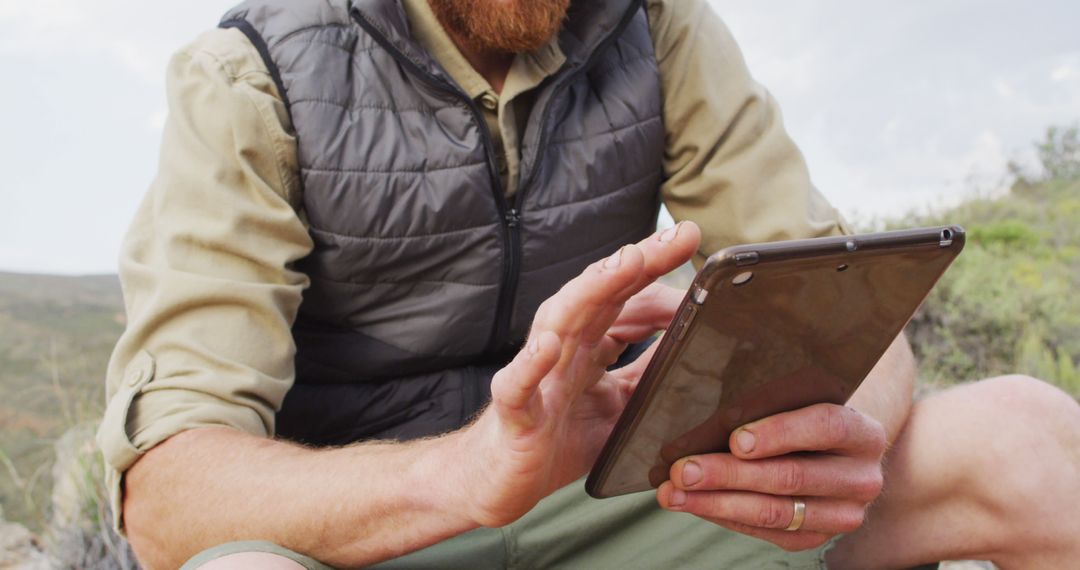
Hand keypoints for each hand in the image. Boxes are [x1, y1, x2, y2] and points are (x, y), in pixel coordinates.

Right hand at [457, 223, 699, 527]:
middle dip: (639, 262)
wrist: (497, 483)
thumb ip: (649, 376)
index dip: (657, 272)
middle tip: (680, 236)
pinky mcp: (515, 413)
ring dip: (591, 291)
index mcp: (588, 346)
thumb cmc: (554, 440)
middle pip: (600, 295)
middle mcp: (563, 350)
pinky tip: (548, 346)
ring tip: (626, 263)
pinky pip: (518, 385)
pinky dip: (530, 364)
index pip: (625, 298)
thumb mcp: (620, 409)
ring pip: (560, 323)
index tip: (692, 241)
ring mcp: (538, 378)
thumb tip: (694, 348)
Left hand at [657, 403, 886, 550]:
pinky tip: (692, 504)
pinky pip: (766, 532)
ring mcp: (843, 514)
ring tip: (673, 492)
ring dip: (716, 502)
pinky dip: (724, 517)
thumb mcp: (800, 395)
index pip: (826, 426)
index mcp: (863, 431)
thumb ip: (766, 395)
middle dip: (728, 474)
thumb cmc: (805, 410)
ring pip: (774, 512)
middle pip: (790, 476)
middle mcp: (862, 477)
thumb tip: (697, 395)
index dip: (780, 432)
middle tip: (681, 470)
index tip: (736, 438)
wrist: (839, 451)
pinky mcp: (817, 536)